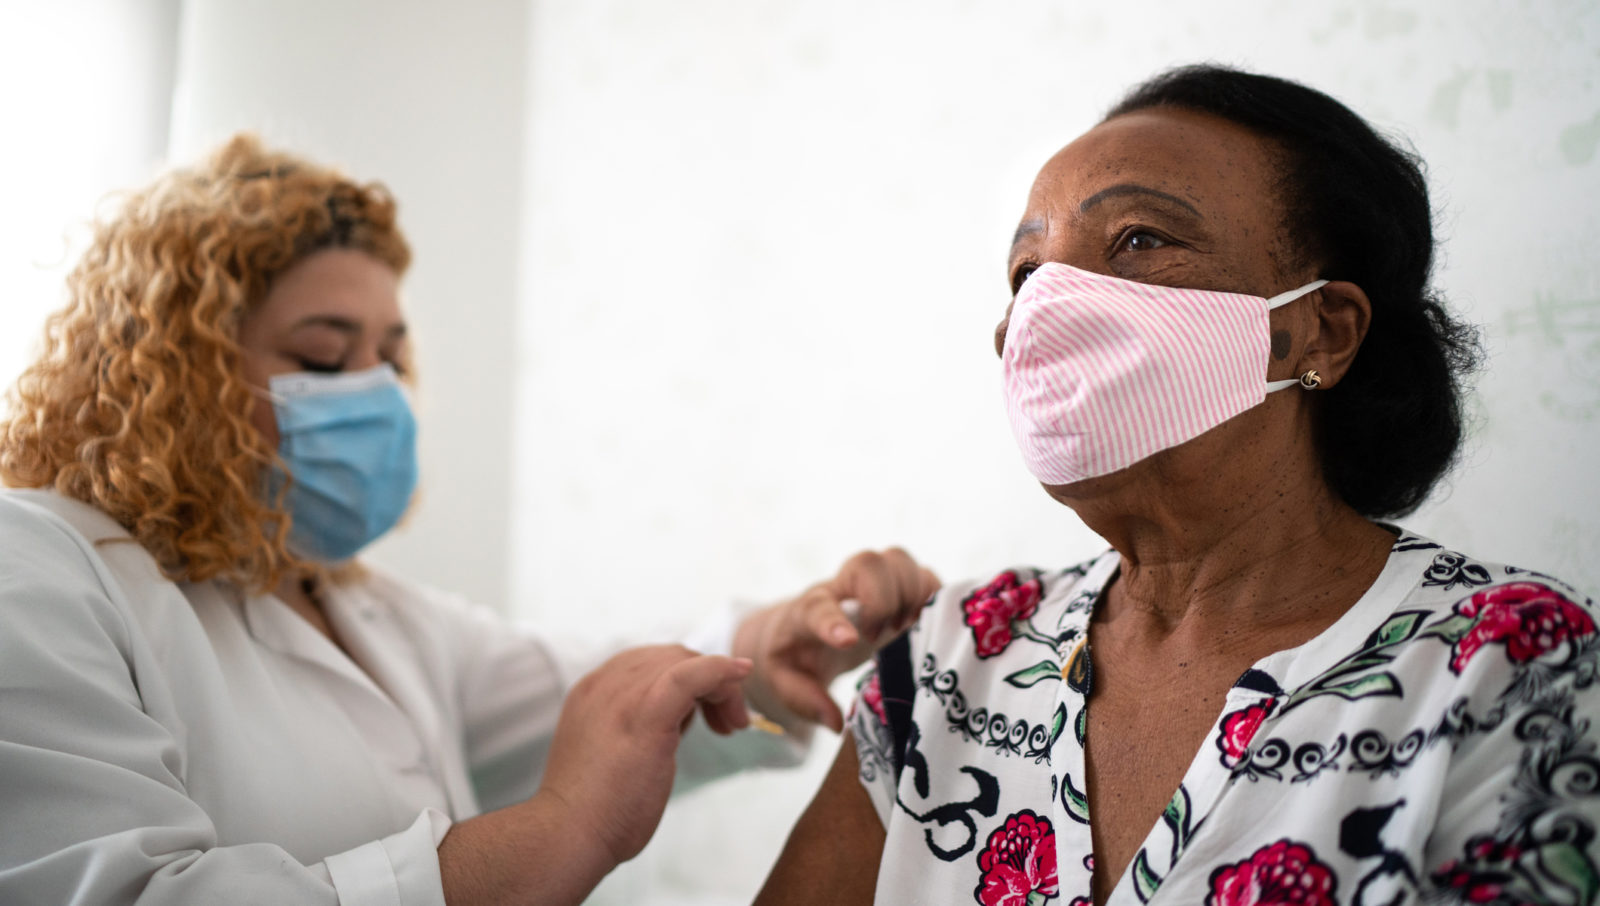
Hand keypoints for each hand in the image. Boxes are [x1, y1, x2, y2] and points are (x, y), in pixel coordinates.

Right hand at [539, 645, 751, 865]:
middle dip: (708, 681)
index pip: (649, 662)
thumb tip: (677, 723)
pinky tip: (741, 673)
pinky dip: (720, 669)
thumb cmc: (595, 809)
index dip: (685, 677)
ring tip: (732, 724)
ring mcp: (623, 697)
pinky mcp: (646, 715)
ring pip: (684, 661)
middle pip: (671, 656)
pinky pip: (690, 674)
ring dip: (720, 686)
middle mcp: (605, 684)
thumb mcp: (612, 753)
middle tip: (729, 723)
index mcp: (594, 691)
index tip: (707, 714)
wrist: (567, 836)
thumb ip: (638, 728)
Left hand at [735, 547, 939, 732]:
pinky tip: (925, 624)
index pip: (818, 607)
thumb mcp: (785, 680)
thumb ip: (804, 700)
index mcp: (808, 610)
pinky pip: (926, 575)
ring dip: (910, 594)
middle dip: (882, 600)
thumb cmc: (796, 655)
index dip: (834, 623)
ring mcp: (874, 582)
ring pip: (898, 561)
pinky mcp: (900, 588)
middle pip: (866, 563)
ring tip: (902, 630)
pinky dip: (933, 595)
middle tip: (877, 637)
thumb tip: (835, 723)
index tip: (849, 642)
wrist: (804, 629)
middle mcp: (843, 587)